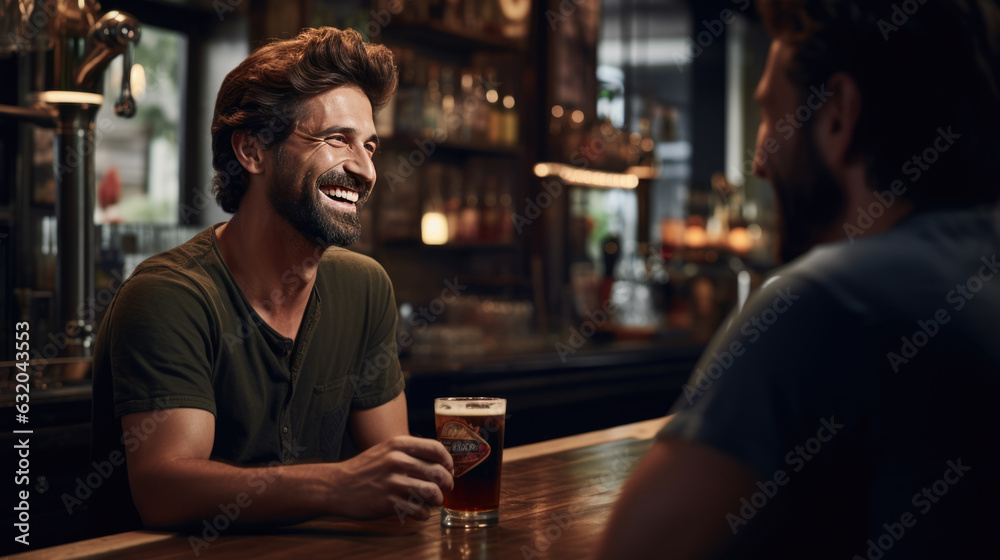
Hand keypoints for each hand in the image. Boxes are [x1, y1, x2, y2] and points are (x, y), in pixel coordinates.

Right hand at [327, 435, 453, 519]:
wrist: (337, 486)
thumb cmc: (365, 469)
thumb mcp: (386, 450)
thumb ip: (410, 452)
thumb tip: (440, 462)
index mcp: (398, 444)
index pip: (436, 449)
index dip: (448, 462)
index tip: (449, 470)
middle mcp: (397, 460)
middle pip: (439, 473)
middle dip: (447, 484)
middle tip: (445, 490)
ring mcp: (393, 482)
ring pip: (433, 493)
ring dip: (437, 501)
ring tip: (433, 502)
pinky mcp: (389, 502)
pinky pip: (420, 511)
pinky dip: (423, 514)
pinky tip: (418, 511)